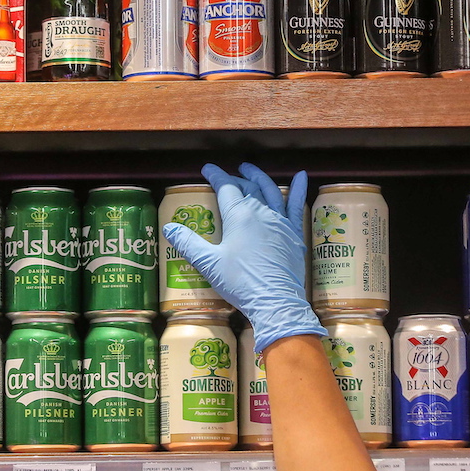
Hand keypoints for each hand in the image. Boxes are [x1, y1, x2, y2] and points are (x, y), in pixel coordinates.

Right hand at [162, 162, 325, 352]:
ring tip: (250, 170)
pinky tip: (300, 176)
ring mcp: (280, 221)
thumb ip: (188, 242)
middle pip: (247, 187)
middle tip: (228, 174)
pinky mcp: (293, 234)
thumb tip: (169, 227)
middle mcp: (261, 212)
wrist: (275, 301)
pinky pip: (296, 206)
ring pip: (270, 191)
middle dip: (236, 177)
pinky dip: (297, 189)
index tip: (207, 169)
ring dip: (259, 178)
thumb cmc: (240, 282)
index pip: (226, 187)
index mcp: (239, 215)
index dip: (216, 175)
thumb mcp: (208, 263)